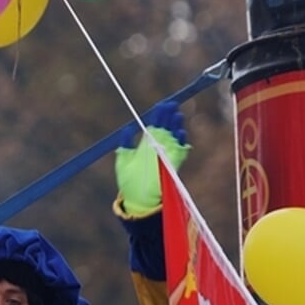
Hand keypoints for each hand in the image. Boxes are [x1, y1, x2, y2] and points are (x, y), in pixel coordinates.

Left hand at [116, 101, 189, 215]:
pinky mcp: (173, 164)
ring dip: (176, 125)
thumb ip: (125, 144)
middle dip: (169, 115)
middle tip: (171, 104)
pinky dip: (181, 141)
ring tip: (176, 115)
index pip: (155, 124)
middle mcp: (158, 147)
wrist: (137, 199)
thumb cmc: (129, 181)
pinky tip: (180, 132)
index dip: (159, 114)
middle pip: (166, 126)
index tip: (162, 104)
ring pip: (175, 136)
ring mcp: (167, 154)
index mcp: (146, 144)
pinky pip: (181, 150)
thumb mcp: (123, 159)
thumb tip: (127, 128)